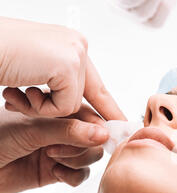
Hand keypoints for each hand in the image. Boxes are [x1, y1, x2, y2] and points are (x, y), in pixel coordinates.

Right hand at [0, 17, 125, 119]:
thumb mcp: (34, 72)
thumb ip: (58, 86)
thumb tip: (86, 114)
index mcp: (70, 45)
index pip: (95, 83)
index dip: (107, 106)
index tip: (121, 124)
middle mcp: (77, 46)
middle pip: (87, 96)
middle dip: (65, 112)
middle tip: (51, 113)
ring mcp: (74, 54)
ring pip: (73, 104)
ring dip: (41, 108)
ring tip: (15, 94)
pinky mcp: (67, 66)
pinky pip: (64, 106)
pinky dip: (39, 108)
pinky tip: (17, 92)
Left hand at [0, 104, 107, 192]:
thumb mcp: (34, 129)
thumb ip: (70, 131)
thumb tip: (104, 135)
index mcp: (59, 111)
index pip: (92, 117)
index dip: (103, 128)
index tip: (109, 138)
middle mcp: (63, 130)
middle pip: (96, 139)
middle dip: (83, 146)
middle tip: (59, 148)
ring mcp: (61, 150)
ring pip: (90, 157)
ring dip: (76, 160)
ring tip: (52, 157)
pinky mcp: (56, 171)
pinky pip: (80, 175)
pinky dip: (72, 175)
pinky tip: (54, 172)